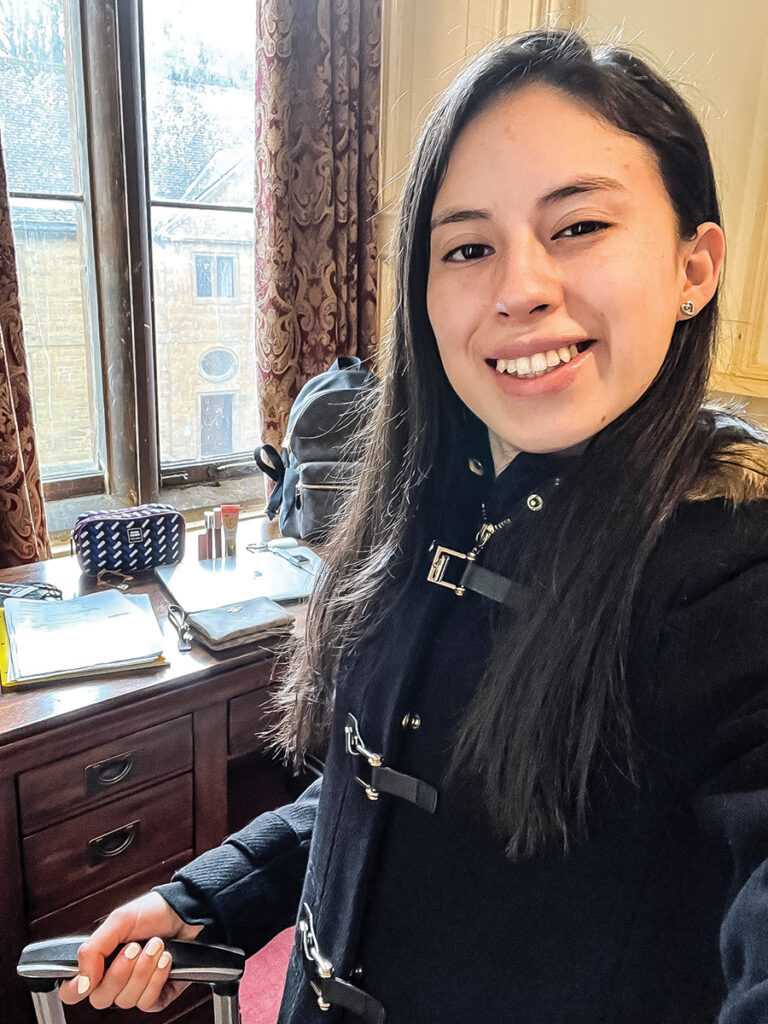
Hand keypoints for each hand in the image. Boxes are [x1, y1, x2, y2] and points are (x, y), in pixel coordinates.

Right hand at [59, 891, 202, 1011]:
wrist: (187, 912)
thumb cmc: (153, 913)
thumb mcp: (119, 921)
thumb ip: (93, 949)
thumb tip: (82, 981)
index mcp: (100, 962)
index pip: (73, 991)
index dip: (74, 990)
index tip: (87, 981)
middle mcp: (115, 979)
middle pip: (101, 999)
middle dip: (121, 971)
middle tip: (136, 946)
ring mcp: (135, 989)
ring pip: (126, 1000)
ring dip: (144, 969)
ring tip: (156, 945)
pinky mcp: (157, 996)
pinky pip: (148, 1002)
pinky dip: (157, 978)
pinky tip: (166, 959)